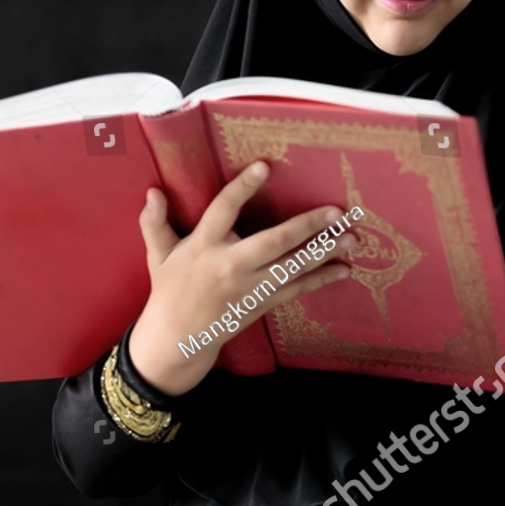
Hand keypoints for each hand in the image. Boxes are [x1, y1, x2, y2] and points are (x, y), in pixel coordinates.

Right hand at [127, 160, 355, 396]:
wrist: (178, 338)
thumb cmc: (169, 290)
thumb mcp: (158, 254)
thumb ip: (155, 222)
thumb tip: (153, 193)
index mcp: (204, 246)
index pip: (224, 210)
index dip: (243, 188)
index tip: (264, 167)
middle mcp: (230, 265)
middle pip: (273, 242)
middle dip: (307, 226)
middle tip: (335, 211)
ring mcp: (249, 287)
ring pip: (292, 267)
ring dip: (323, 252)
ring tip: (351, 238)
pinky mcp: (262, 303)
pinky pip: (296, 289)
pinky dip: (320, 279)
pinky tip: (343, 269)